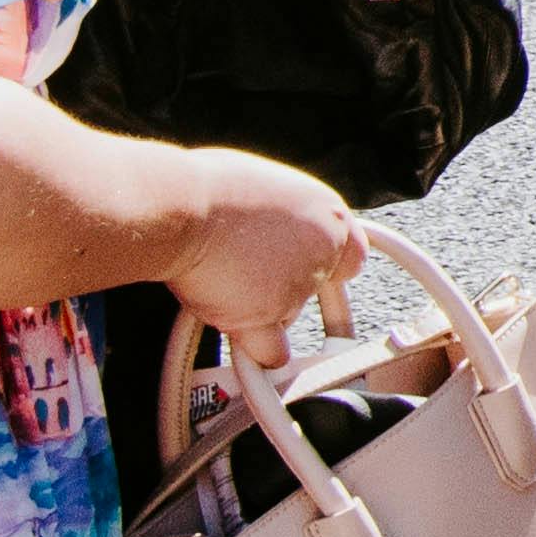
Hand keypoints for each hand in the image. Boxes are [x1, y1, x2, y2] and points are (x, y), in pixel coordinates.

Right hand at [162, 152, 364, 356]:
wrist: (185, 205)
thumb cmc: (212, 187)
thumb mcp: (269, 186)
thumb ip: (286, 213)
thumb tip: (274, 223)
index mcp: (328, 215)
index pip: (351, 256)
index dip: (328, 265)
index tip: (312, 270)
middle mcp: (321, 254)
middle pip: (312, 288)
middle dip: (282, 285)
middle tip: (246, 269)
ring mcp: (296, 288)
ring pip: (286, 316)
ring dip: (260, 309)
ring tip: (223, 280)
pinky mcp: (266, 316)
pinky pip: (273, 350)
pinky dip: (256, 349)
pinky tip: (241, 334)